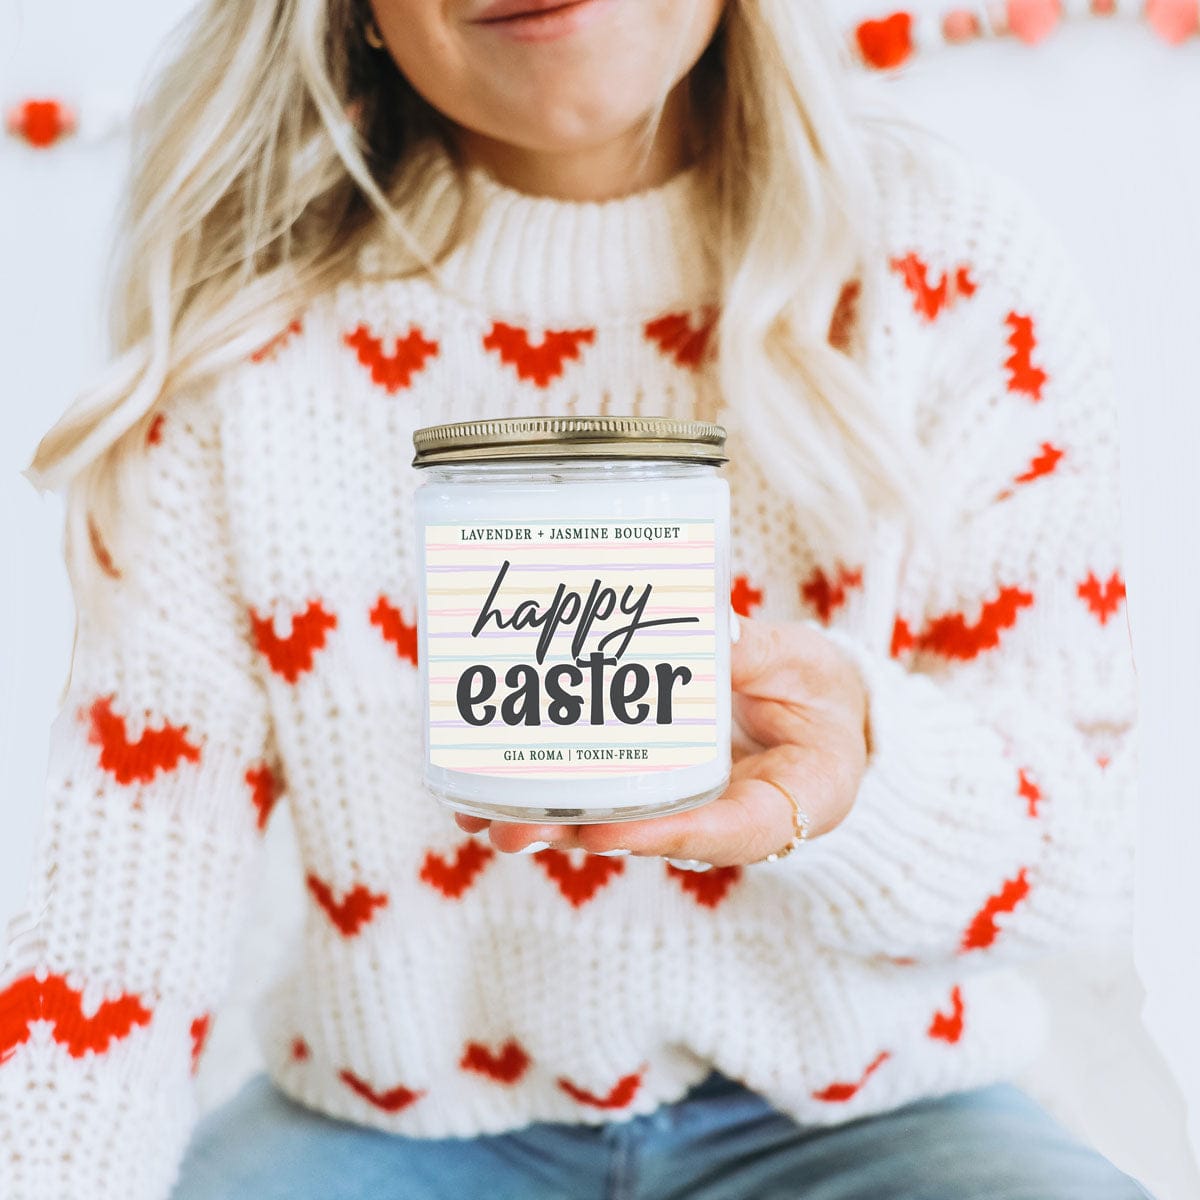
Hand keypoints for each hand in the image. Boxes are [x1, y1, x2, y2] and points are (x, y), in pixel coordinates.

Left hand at [453, 618, 870, 866]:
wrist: (817, 709)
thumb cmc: (820, 693)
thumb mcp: (807, 668)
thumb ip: (762, 656)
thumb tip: (712, 632)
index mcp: (787, 802)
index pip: (723, 834)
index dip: (660, 837)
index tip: (601, 834)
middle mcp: (724, 816)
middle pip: (647, 838)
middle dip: (574, 836)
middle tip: (511, 831)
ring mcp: (684, 802)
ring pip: (613, 823)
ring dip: (547, 821)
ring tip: (481, 815)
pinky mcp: (654, 781)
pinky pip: (603, 790)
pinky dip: (550, 788)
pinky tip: (489, 784)